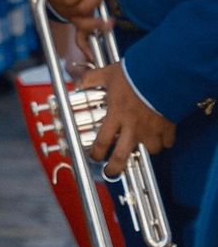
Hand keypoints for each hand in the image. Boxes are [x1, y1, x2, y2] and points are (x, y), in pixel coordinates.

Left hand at [80, 61, 174, 176]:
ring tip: (142, 146)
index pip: (102, 141)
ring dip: (146, 150)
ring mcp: (151, 130)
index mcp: (116, 115)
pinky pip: (167, 142)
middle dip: (115, 168)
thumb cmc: (134, 74)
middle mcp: (132, 127)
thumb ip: (91, 79)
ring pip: (149, 151)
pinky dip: (164, 141)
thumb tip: (79, 82)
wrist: (161, 74)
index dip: (96, 153)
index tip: (94, 157)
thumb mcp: (107, 74)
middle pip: (122, 156)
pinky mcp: (168, 128)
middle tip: (112, 172)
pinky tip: (161, 136)